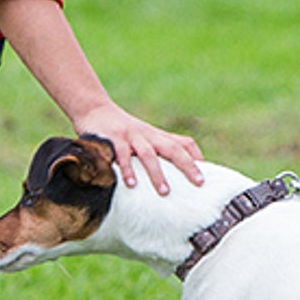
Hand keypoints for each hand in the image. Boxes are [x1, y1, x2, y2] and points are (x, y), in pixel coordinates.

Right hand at [78, 106, 202, 195]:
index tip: (206, 175)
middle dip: (186, 165)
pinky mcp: (112, 139)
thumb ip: (156, 150)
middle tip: (198, 183)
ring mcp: (131, 136)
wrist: (94, 108)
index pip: (183, 142)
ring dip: (157, 173)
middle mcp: (147, 135)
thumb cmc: (121, 129)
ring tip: (165, 191)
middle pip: (172, 148)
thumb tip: (172, 171)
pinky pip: (122, 154)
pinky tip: (131, 184)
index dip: (196, 157)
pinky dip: (127, 169)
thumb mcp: (142, 136)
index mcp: (156, 135)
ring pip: (148, 154)